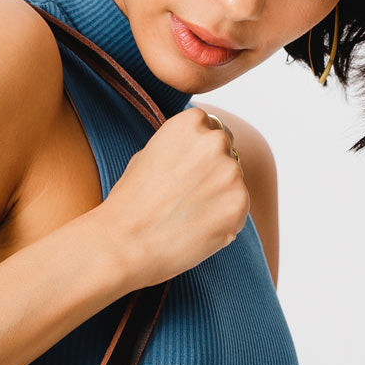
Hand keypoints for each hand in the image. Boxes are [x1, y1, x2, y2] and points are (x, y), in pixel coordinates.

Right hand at [103, 106, 248, 288]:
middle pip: (227, 153)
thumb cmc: (129, 202)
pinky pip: (237, 210)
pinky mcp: (239, 204)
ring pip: (233, 183)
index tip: (183, 173)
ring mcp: (231, 172)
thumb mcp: (148, 154)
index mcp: (190, 121)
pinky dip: (223, 221)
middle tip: (184, 198)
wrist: (124, 242)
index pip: (211, 128)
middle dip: (212, 173)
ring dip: (218, 197)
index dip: (198, 154)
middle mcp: (215, 140)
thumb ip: (180, 147)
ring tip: (186, 216)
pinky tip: (195, 230)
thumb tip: (199, 152)